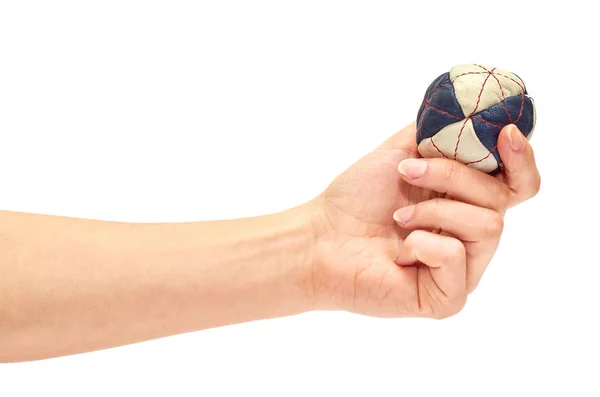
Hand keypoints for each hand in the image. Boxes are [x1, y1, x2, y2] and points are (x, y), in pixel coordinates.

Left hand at [306, 123, 540, 317]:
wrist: (321, 237)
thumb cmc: (358, 197)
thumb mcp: (401, 151)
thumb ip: (441, 134)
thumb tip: (475, 114)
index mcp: (466, 201)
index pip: (519, 184)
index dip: (522, 159)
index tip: (505, 133)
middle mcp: (471, 235)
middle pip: (501, 198)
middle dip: (453, 176)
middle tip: (407, 171)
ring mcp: (462, 269)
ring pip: (488, 227)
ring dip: (434, 211)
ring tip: (398, 218)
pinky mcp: (447, 298)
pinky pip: (458, 260)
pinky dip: (424, 245)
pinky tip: (401, 253)